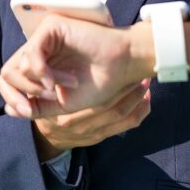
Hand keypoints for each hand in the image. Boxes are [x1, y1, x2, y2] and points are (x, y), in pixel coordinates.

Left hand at [0, 14, 153, 117]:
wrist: (122, 69)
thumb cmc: (97, 84)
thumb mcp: (61, 103)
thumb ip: (36, 107)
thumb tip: (9, 109)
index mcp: (38, 65)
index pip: (8, 79)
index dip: (11, 98)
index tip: (27, 111)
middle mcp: (37, 50)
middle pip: (7, 73)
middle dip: (23, 93)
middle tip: (50, 98)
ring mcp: (42, 37)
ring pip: (17, 66)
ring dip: (40, 85)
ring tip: (64, 87)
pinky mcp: (50, 28)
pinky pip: (32, 55)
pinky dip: (43, 73)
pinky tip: (60, 81)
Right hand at [32, 79, 151, 159]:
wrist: (46, 136)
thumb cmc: (47, 102)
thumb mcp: (43, 92)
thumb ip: (51, 76)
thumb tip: (61, 52)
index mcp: (66, 113)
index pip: (97, 101)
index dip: (115, 86)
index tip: (125, 68)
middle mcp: (80, 125)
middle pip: (113, 108)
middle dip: (130, 90)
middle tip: (140, 74)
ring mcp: (92, 133)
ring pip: (122, 116)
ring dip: (137, 99)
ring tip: (146, 84)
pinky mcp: (101, 137)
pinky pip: (126, 125)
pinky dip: (139, 112)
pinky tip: (146, 100)